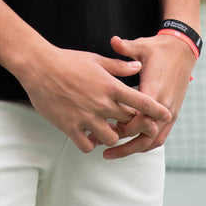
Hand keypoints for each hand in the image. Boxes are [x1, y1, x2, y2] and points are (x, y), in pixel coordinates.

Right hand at [18, 44, 171, 153]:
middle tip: (127, 121)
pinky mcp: (70, 127)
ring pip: (111, 138)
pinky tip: (88, 136)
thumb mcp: (95, 59)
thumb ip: (118, 66)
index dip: (156, 110)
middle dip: (131, 123)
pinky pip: (88, 145)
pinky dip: (91, 143)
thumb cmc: (68, 60)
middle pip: (128, 122)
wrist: (39, 67)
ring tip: (106, 129)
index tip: (166, 115)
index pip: (141, 101)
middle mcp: (101, 104)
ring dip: (111, 135)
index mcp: (109, 86)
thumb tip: (137, 67)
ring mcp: (86, 117)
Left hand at [101, 33, 195, 159]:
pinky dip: (145, 144)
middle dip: (125, 145)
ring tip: (113, 153)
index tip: (104, 129)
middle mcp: (164, 105)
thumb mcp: (142, 45)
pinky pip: (160, 136)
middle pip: (146, 135)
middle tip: (103, 149)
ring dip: (134, 149)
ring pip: (154, 140)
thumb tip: (113, 40)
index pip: (140, 117)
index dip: (123, 126)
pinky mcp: (172, 114)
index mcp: (155, 90)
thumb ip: (127, 47)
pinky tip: (130, 146)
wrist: (183, 51)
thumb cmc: (159, 48)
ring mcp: (170, 112)